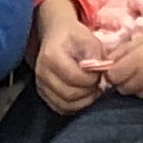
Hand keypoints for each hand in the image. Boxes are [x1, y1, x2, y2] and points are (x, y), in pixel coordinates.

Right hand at [30, 0, 104, 114]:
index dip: (91, 78)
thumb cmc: (72, 35)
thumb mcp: (87, 37)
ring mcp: (40, 85)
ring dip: (83, 101)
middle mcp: (42, 73)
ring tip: (92, 89)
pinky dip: (75, 106)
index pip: (74, 77)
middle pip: (69, 95)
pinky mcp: (43, 93)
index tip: (99, 72)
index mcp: (52, 56)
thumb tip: (101, 69)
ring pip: (65, 106)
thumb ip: (96, 52)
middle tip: (98, 82)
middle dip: (89, 91)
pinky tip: (83, 95)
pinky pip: (60, 108)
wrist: (56, 34)